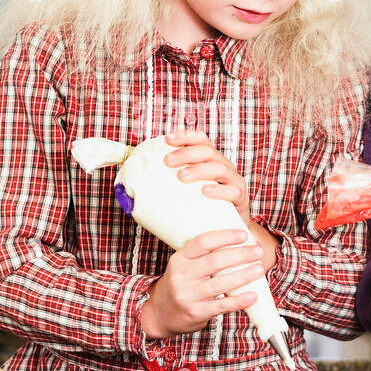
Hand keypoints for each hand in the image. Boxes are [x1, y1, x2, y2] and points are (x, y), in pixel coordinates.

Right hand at [140, 229, 267, 338]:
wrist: (160, 313)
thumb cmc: (180, 285)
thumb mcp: (183, 266)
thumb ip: (202, 256)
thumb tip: (238, 244)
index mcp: (179, 260)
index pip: (202, 242)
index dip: (224, 237)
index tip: (243, 234)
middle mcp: (182, 276)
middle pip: (214, 262)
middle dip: (240, 255)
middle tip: (258, 251)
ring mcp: (188, 296)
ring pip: (220, 284)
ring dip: (243, 275)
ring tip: (259, 269)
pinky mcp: (197, 312)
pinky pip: (221, 305)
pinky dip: (239, 300)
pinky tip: (252, 295)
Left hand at [163, 130, 277, 268]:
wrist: (228, 233)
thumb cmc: (202, 212)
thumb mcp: (186, 195)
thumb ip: (167, 189)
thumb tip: (128, 193)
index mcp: (211, 162)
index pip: (201, 140)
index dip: (185, 136)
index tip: (167, 139)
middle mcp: (224, 168)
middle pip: (208, 151)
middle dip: (186, 153)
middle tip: (167, 162)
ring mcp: (234, 182)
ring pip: (220, 167)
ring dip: (199, 169)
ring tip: (182, 176)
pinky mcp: (241, 199)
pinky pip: (233, 191)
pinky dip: (219, 189)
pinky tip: (205, 191)